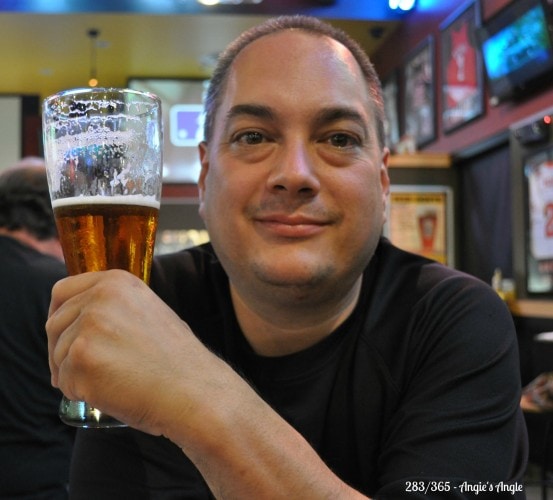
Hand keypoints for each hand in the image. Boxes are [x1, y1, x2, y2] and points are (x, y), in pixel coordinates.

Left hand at [46, 269, 215, 435]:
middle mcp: (100, 297)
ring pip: (58, 355)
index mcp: (118, 282)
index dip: (59, 317)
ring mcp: (89, 327)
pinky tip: (111, 394)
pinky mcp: (82, 359)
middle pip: (54, 324)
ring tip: (112, 383)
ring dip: (74, 375)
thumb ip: (114, 308)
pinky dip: (80, 394)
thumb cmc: (177, 361)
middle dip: (62, 351)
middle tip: (84, 372)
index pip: (63, 291)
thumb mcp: (149, 313)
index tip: (64, 337)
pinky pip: (64, 382)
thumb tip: (79, 320)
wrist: (195, 391)